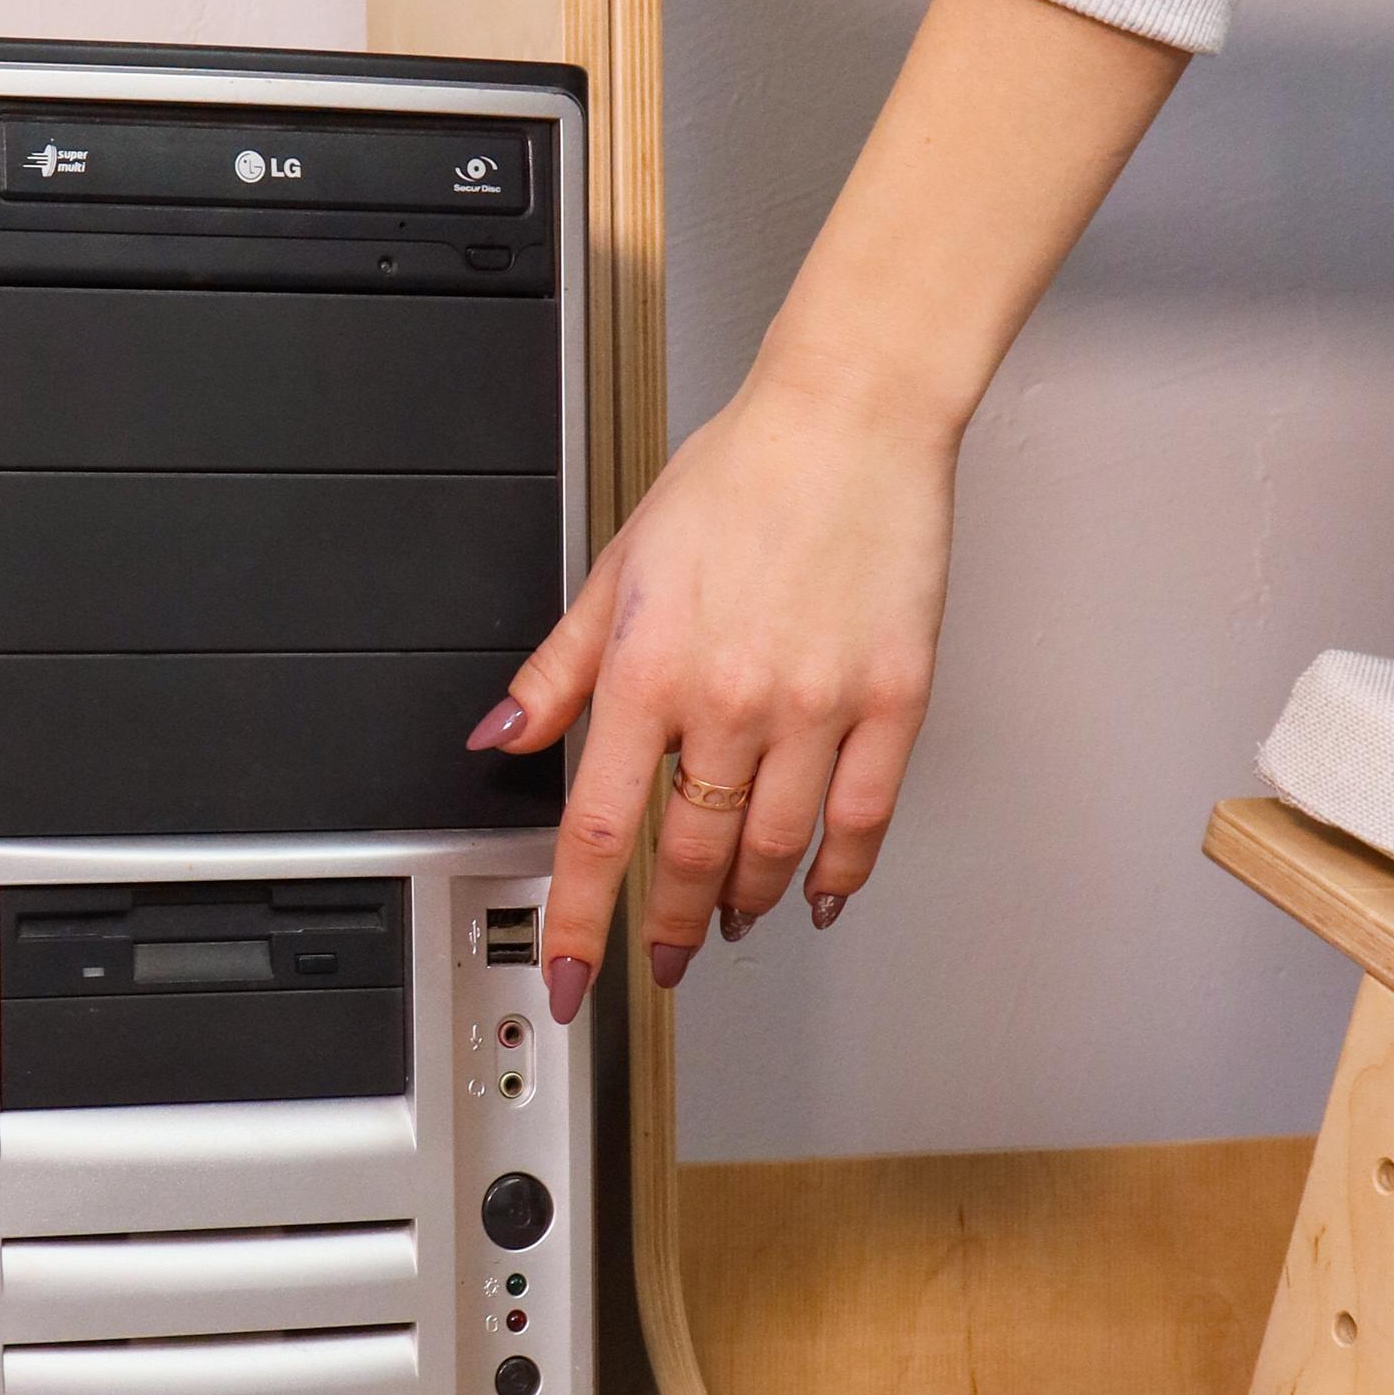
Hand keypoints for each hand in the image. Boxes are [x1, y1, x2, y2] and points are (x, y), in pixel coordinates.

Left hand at [469, 359, 957, 1014]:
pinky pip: (865, 815)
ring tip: (729, 920)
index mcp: (649, 671)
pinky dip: (841, 870)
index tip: (572, 976)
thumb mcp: (617, 570)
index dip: (581, 919)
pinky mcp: (894, 697)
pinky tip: (821, 893)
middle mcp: (730, 700)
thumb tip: (499, 738)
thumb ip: (557, 672)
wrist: (848, 418)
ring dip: (745, 902)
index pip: (600, 830)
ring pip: (775, 849)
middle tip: (660, 955)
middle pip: (690, 855)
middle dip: (668, 924)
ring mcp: (818, 705)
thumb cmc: (736, 478)